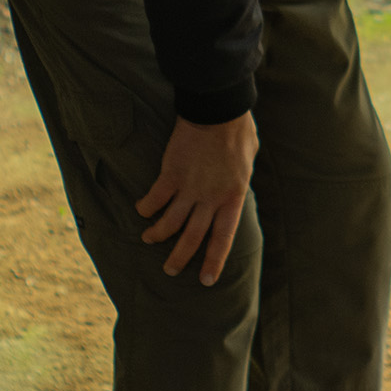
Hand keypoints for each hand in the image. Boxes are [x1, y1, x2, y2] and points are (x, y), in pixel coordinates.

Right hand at [136, 113, 258, 285]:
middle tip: (170, 270)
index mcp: (233, 196)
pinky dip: (146, 207)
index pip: (223, 238)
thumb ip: (239, 179)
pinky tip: (141, 210)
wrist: (218, 109)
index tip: (206, 280)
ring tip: (149, 239)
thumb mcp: (248, 160)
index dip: (213, 260)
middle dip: (180, 257)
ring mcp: (189, 188)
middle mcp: (211, 199)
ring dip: (157, 234)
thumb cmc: (238, 130)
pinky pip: (154, 199)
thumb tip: (235, 186)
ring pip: (169, 223)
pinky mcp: (170, 175)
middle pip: (192, 237)